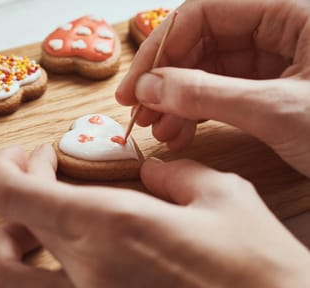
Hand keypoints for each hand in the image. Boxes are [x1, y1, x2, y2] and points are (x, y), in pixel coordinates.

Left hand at [0, 145, 309, 287]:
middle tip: (39, 189)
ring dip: (3, 257)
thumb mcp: (222, 196)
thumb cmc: (261, 270)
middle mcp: (91, 274)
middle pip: (6, 231)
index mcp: (114, 224)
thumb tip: (152, 173)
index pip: (13, 193)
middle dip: (14, 200)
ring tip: (27, 246)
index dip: (3, 168)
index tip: (30, 159)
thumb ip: (174, 176)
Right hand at [116, 0, 309, 176]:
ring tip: (162, 132)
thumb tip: (149, 88)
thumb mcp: (276, 110)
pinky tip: (185, 132)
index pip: (204, 12)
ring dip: (181, 99)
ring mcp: (283, 55)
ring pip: (214, 67)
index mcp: (293, 7)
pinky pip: (230, 88)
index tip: (135, 88)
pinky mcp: (282, 84)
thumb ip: (205, 95)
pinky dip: (204, 110)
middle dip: (169, 79)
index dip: (161, 50)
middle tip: (142, 115)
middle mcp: (286, 23)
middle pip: (205, 41)